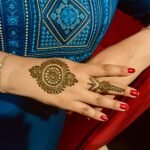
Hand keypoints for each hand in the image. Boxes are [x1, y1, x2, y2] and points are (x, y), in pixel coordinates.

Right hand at [2, 55, 137, 120]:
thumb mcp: (66, 64)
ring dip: (112, 104)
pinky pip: (84, 110)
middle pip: (104, 85)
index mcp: (80, 69)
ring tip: (125, 107)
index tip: (130, 70)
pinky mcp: (67, 104)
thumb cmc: (47, 66)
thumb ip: (78, 69)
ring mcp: (75, 93)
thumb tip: (86, 71)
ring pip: (98, 99)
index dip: (118, 70)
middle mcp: (81, 81)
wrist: (30, 76)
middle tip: (135, 92)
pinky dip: (94, 114)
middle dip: (121, 89)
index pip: (103, 69)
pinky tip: (104, 117)